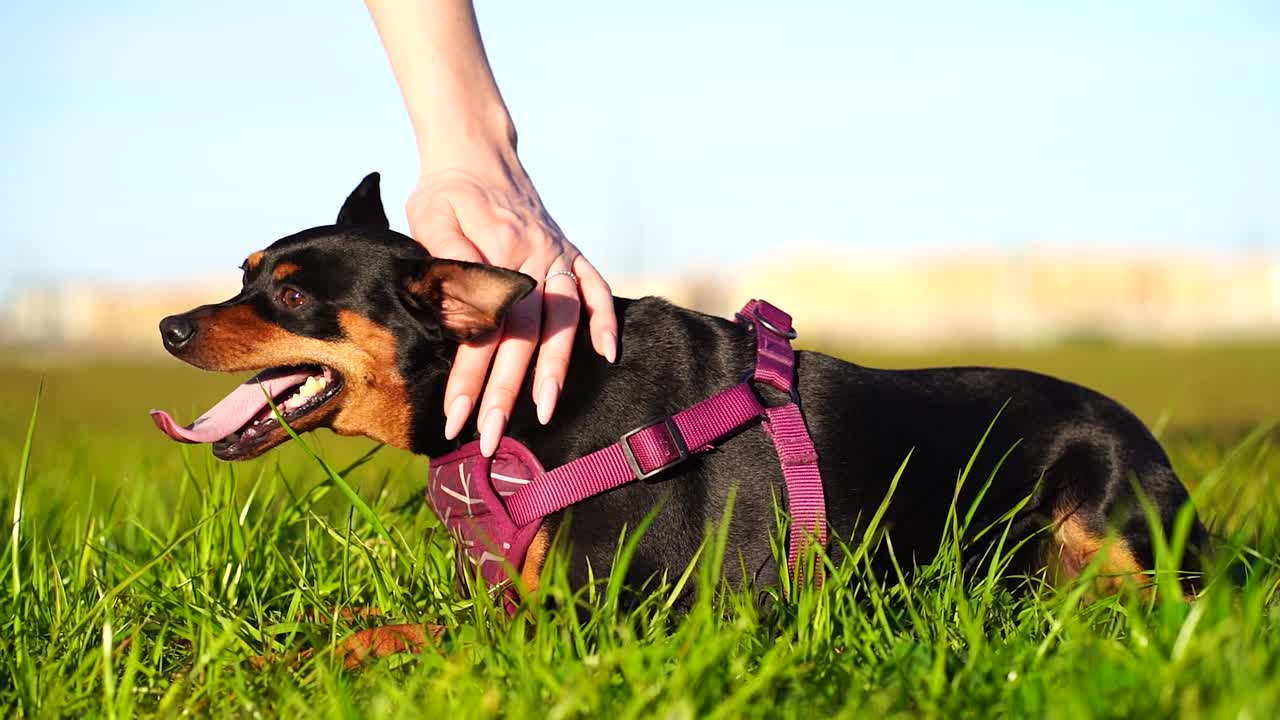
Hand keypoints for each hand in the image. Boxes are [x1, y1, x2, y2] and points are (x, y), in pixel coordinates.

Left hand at [407, 142, 617, 455]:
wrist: (475, 149)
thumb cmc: (444, 190)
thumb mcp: (430, 220)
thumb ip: (448, 268)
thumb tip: (461, 321)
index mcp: (501, 251)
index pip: (485, 328)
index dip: (470, 376)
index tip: (454, 417)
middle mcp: (538, 256)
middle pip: (525, 336)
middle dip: (508, 391)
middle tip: (491, 437)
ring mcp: (559, 254)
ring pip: (562, 321)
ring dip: (555, 369)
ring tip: (545, 412)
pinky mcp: (570, 251)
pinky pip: (596, 288)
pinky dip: (605, 320)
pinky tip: (607, 355)